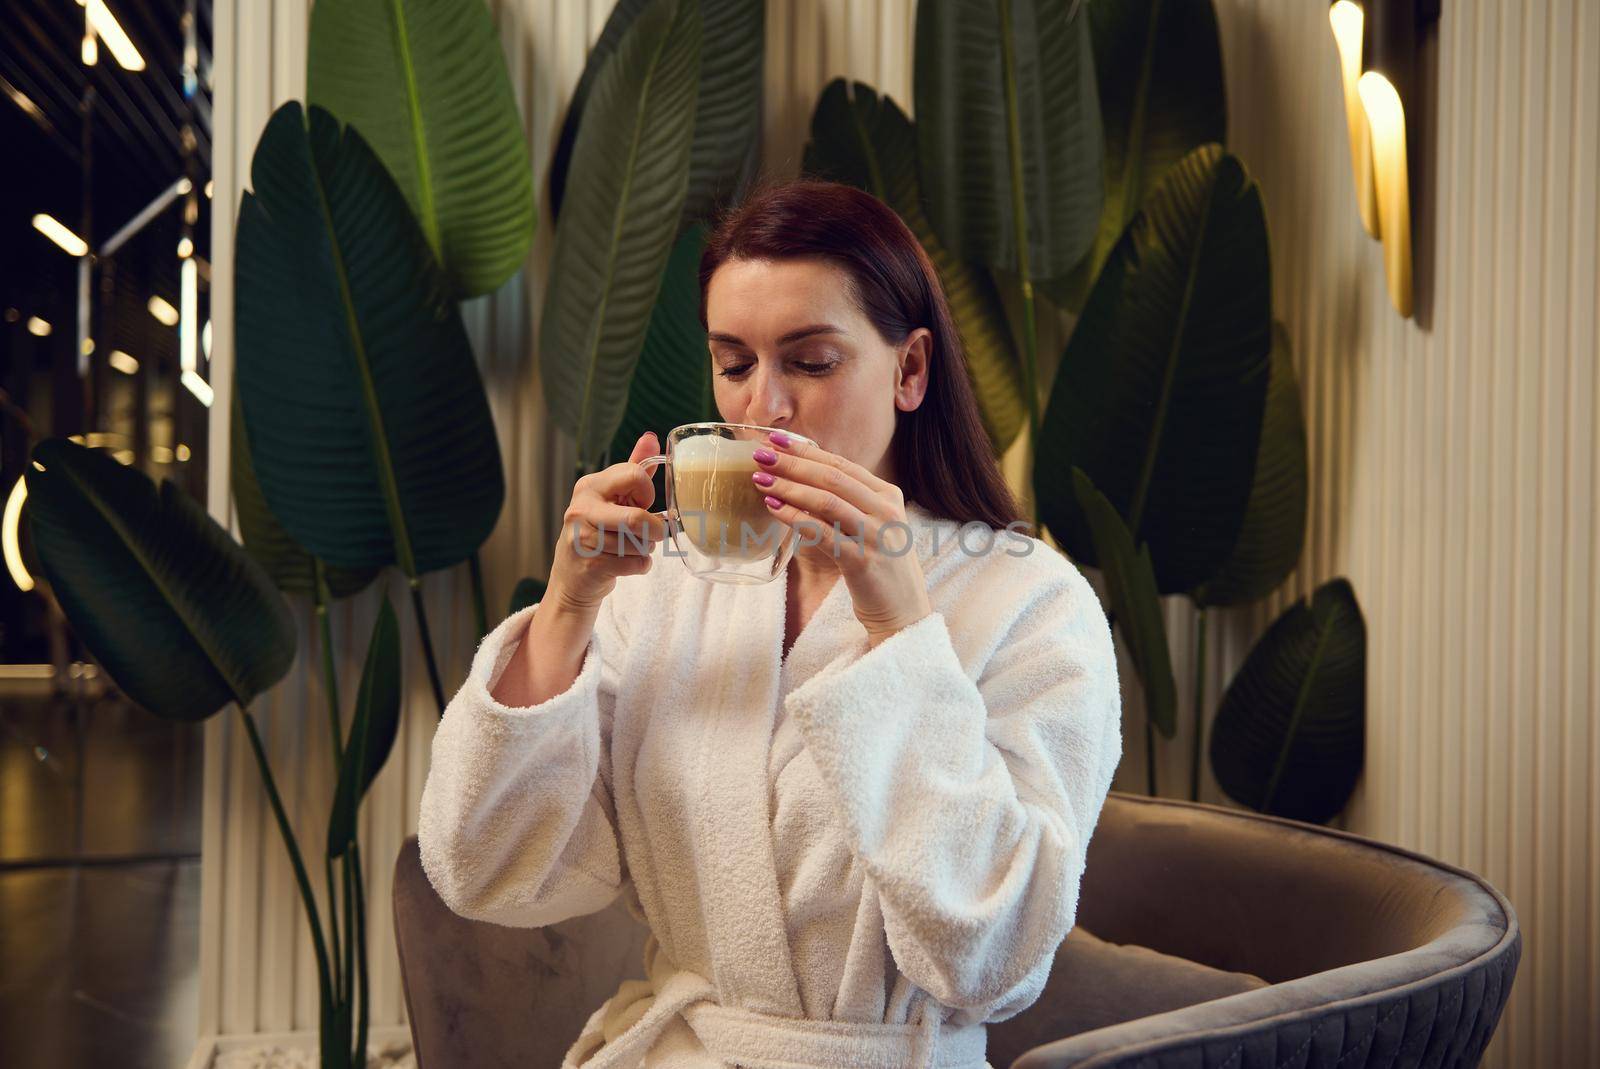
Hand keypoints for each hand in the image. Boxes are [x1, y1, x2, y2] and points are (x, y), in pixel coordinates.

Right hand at [546, 431, 669, 612]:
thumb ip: (633, 467)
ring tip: (631, 547)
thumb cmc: (598, 530)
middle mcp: (582, 509)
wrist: (572, 577)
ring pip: (640, 543)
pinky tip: (625, 563)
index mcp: (589, 485)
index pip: (636, 475)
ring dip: (647, 549)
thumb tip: (651, 437)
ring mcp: (583, 538)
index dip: (647, 492)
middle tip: (653, 532)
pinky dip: (640, 565)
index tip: (642, 503)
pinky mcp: (590, 565)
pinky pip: (636, 564)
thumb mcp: (612, 496)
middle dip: (655, 528)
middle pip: (637, 518)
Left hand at [751, 430, 932, 644]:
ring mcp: (876, 536)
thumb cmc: (880, 567)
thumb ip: (849, 501)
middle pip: (832, 478)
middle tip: (761, 455)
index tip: (777, 440)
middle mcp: (886, 511)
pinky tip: (773, 508)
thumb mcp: (873, 525)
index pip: (842, 465)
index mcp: (888, 496)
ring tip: (760, 480)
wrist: (903, 612)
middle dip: (793, 463)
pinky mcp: (862, 561)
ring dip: (789, 487)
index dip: (807, 450)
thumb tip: (804, 476)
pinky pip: (822, 533)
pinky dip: (794, 518)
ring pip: (826, 501)